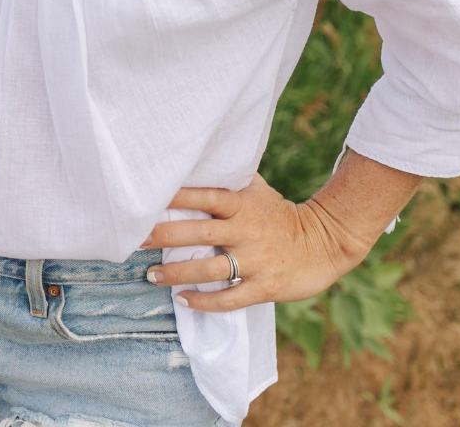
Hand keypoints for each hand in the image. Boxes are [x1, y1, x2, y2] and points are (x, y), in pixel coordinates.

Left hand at [141, 153, 421, 312]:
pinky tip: (184, 300)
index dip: (176, 197)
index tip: (146, 199)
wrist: (325, 242)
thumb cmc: (279, 213)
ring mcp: (256, 260)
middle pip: (199, 233)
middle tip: (134, 240)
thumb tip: (193, 159)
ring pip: (210, 269)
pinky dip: (205, 301)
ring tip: (151, 275)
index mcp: (242, 204)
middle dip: (164, 237)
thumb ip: (227, 179)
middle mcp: (246, 230)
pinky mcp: (264, 286)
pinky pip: (230, 298)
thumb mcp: (256, 190)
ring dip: (178, 274)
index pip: (204, 196)